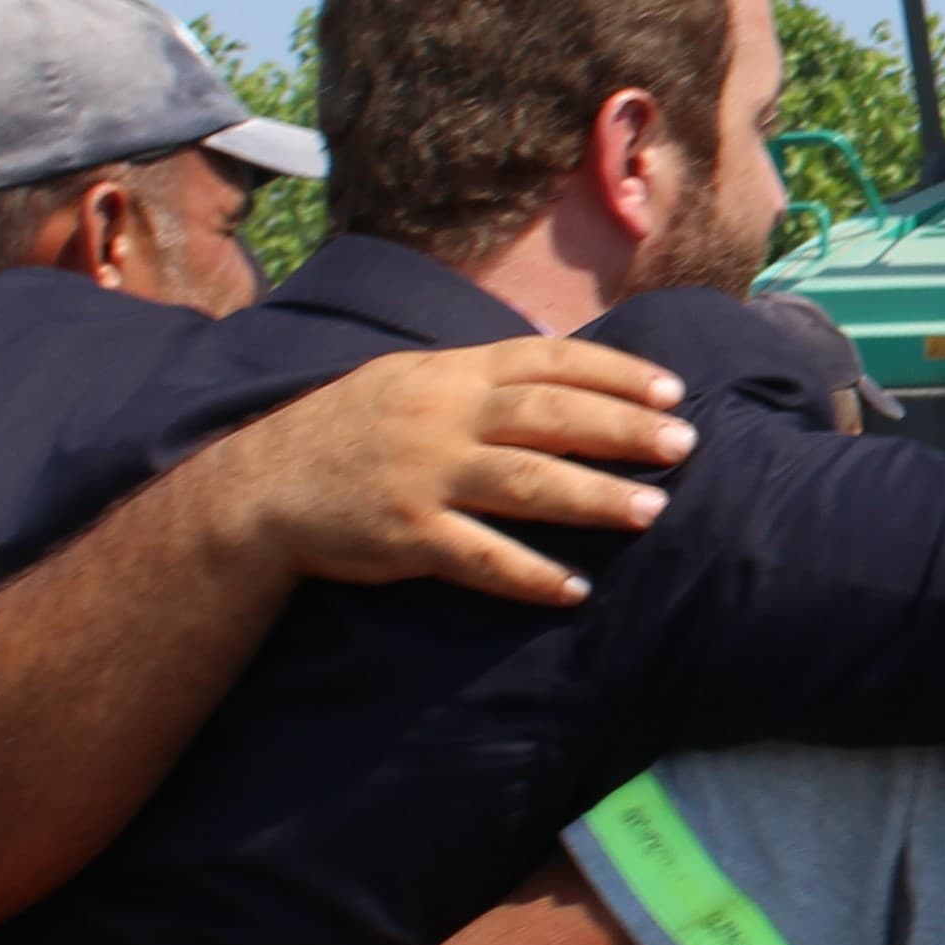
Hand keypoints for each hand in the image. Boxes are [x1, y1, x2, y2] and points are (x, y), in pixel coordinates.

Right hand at [192, 342, 696, 606]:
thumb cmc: (352, 428)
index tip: (673, 390)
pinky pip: (481, 558)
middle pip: (551, 416)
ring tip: (653, 511)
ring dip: (594, 498)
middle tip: (684, 444)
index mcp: (451, 373)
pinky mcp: (407, 535)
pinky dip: (531, 576)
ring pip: (527, 483)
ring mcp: (425, 476)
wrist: (260, 486)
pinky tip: (575, 589)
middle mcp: (444, 416)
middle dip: (624, 429)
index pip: (549, 360)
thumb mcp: (412, 378)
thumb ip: (484, 372)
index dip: (616, 373)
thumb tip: (562, 355)